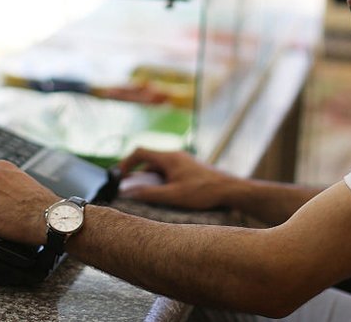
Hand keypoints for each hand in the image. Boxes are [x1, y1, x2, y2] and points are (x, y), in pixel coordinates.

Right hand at [116, 148, 237, 209]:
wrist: (231, 190)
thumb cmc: (204, 191)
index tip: (120, 177)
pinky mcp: (190, 170)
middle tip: (131, 192)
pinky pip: (170, 172)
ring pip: (160, 169)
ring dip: (151, 181)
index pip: (140, 152)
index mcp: (169, 158)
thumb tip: (129, 193)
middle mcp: (175, 156)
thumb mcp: (173, 195)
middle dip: (138, 177)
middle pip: (149, 162)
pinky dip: (162, 182)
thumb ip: (149, 194)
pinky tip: (167, 196)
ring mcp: (183, 162)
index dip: (126, 163)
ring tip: (149, 197)